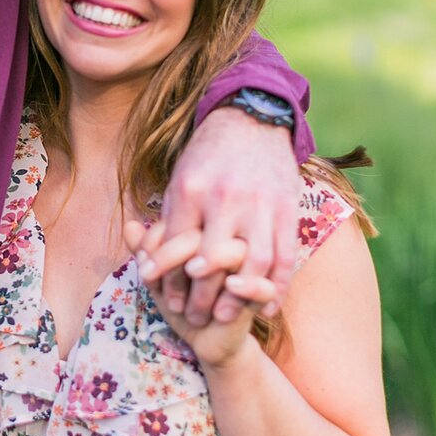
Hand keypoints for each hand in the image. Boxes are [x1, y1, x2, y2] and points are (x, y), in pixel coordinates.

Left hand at [125, 218, 274, 369]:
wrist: (212, 340)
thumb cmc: (185, 302)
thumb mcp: (160, 280)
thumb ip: (145, 252)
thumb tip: (128, 226)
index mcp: (204, 229)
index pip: (177, 224)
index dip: (156, 247)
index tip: (145, 276)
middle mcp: (229, 237)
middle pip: (201, 236)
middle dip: (175, 267)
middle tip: (165, 298)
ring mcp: (251, 260)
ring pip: (231, 253)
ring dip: (205, 285)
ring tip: (190, 311)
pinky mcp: (268, 286)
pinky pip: (264, 279)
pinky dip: (248, 285)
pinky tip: (230, 290)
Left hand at [159, 107, 301, 326]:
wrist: (252, 119)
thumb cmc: (208, 154)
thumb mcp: (180, 178)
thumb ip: (169, 216)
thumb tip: (148, 254)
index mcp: (192, 189)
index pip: (176, 244)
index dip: (165, 272)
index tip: (158, 292)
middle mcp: (226, 198)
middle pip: (211, 259)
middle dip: (199, 293)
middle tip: (192, 316)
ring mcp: (260, 204)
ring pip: (252, 263)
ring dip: (238, 296)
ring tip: (223, 316)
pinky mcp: (287, 209)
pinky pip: (285, 256)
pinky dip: (278, 286)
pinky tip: (268, 306)